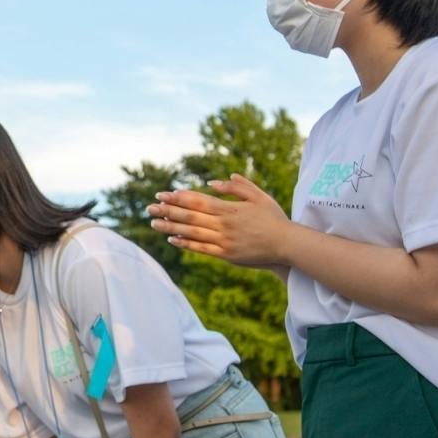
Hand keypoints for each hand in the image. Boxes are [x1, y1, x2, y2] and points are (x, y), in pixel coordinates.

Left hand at [147, 174, 290, 267]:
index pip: (198, 200)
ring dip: (171, 227)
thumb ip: (237, 187)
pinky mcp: (226, 255)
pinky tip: (172, 239)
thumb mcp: (259, 196)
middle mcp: (224, 224)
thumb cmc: (273, 218)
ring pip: (192, 232)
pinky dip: (186, 243)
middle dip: (168, 210)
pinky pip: (201, 249)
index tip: (163, 194)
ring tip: (154, 223)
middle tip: (150, 207)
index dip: (178, 197)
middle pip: (190, 215)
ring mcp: (224, 241)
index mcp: (230, 208)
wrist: (287, 246)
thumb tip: (213, 183)